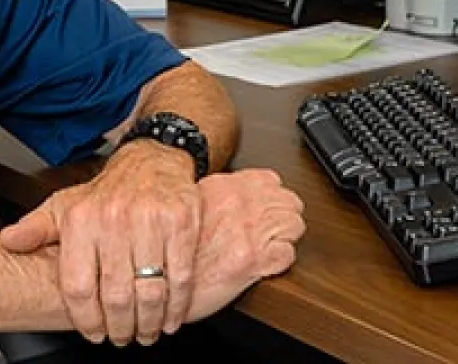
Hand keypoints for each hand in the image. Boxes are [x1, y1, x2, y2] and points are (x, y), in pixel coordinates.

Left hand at [0, 141, 201, 346]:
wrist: (151, 161)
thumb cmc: (107, 192)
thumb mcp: (65, 205)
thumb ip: (36, 228)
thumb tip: (8, 241)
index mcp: (82, 218)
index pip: (79, 285)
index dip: (86, 319)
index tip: (94, 333)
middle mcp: (114, 218)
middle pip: (116, 294)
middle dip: (121, 327)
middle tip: (123, 337)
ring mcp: (150, 219)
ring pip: (150, 290)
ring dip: (149, 322)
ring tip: (147, 332)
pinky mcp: (180, 221)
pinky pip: (181, 276)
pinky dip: (177, 305)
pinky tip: (171, 316)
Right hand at [184, 169, 304, 321]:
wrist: (162, 277)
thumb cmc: (174, 245)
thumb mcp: (193, 205)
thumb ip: (220, 196)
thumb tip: (238, 196)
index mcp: (226, 188)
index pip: (272, 180)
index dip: (273, 195)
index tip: (268, 205)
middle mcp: (240, 205)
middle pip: (290, 200)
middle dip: (285, 214)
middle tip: (273, 227)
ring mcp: (250, 231)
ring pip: (295, 224)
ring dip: (286, 235)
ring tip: (271, 245)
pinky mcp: (256, 261)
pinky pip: (288, 254)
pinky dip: (281, 260)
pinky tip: (266, 263)